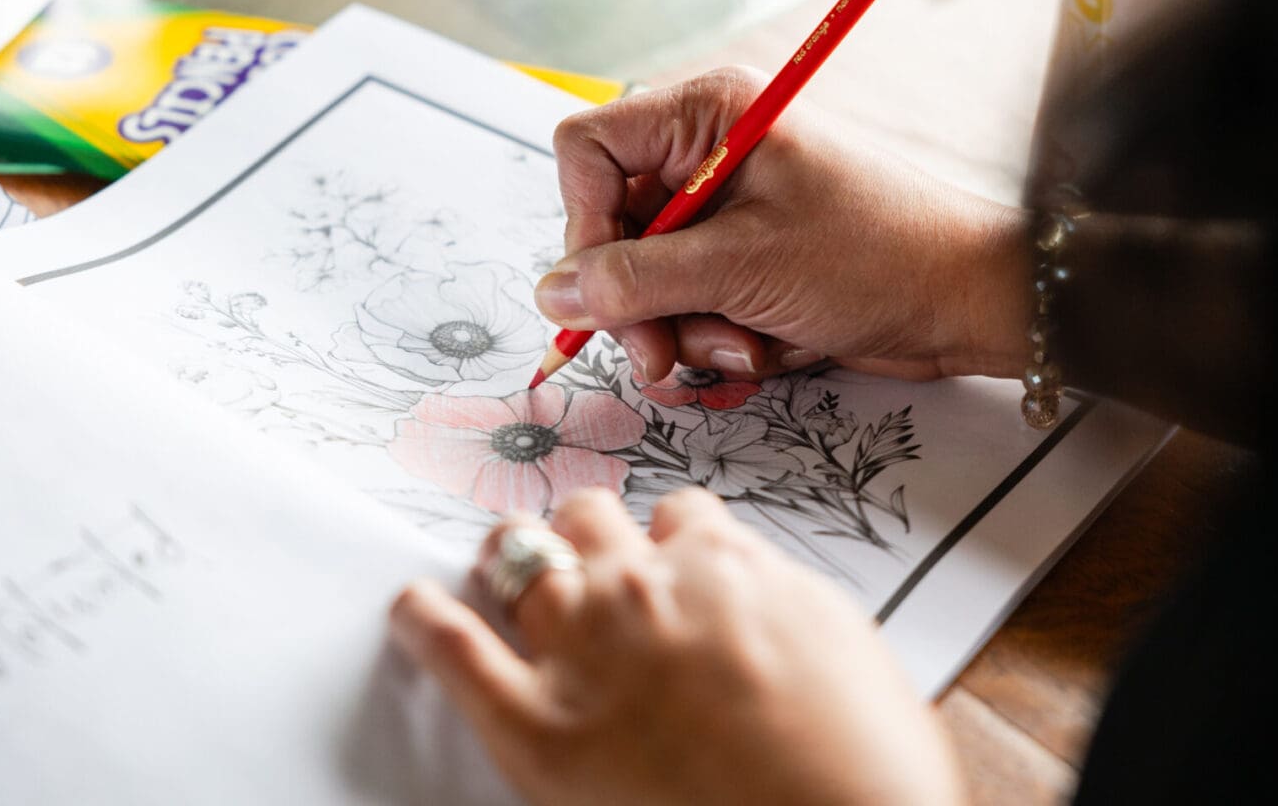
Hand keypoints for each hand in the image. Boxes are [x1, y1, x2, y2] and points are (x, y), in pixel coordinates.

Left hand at [390, 488, 964, 805]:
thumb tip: (744, 582)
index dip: (667, 536)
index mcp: (723, 563)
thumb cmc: (867, 763)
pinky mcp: (539, 729)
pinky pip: (458, 651)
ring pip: (523, 560)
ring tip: (499, 559)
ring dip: (511, 554)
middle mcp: (645, 590)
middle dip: (584, 530)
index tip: (664, 551)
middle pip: (588, 519)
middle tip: (579, 548)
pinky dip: (425, 621)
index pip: (676, 514)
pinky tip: (410, 607)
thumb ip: (772, 595)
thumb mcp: (840, 641)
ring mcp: (586, 652)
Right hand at [535, 66, 1029, 382]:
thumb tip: (554, 291)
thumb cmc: (878, 255)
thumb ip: (638, 280)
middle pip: (610, 227)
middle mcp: (707, 154)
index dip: (583, 223)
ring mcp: (724, 211)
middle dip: (638, 301)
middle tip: (661, 355)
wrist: (965, 302)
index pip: (589, 151)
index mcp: (709, 114)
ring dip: (683, 330)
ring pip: (645, 280)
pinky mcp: (743, 261)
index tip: (603, 289)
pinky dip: (715, 339)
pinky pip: (688, 306)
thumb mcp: (744, 267)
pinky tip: (765, 348)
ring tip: (743, 348)